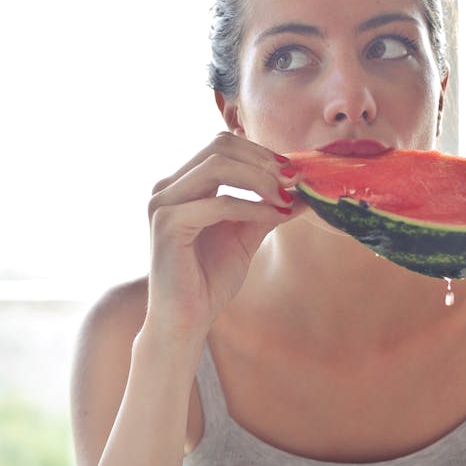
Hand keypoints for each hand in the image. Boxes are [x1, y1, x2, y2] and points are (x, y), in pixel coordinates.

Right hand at [144, 132, 305, 343]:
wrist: (186, 321)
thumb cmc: (209, 280)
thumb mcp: (245, 235)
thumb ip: (267, 208)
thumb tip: (303, 191)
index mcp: (182, 185)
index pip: (222, 145)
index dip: (260, 153)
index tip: (293, 171)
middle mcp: (167, 187)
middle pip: (219, 147)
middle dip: (262, 160)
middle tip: (294, 180)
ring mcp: (163, 203)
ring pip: (217, 165)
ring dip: (259, 178)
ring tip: (286, 196)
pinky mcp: (167, 224)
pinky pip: (218, 203)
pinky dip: (251, 207)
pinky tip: (274, 215)